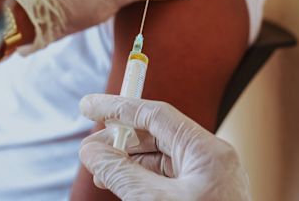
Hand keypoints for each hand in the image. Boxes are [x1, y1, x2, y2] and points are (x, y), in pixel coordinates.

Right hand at [78, 94, 250, 200]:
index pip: (156, 114)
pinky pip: (166, 177)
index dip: (119, 107)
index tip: (89, 106)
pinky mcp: (201, 194)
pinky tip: (120, 183)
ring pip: (159, 157)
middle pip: (157, 134)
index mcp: (207, 151)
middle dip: (121, 139)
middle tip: (91, 147)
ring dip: (127, 161)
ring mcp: (207, 178)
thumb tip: (91, 152)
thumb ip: (120, 173)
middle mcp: (209, 159)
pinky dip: (140, 178)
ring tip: (100, 169)